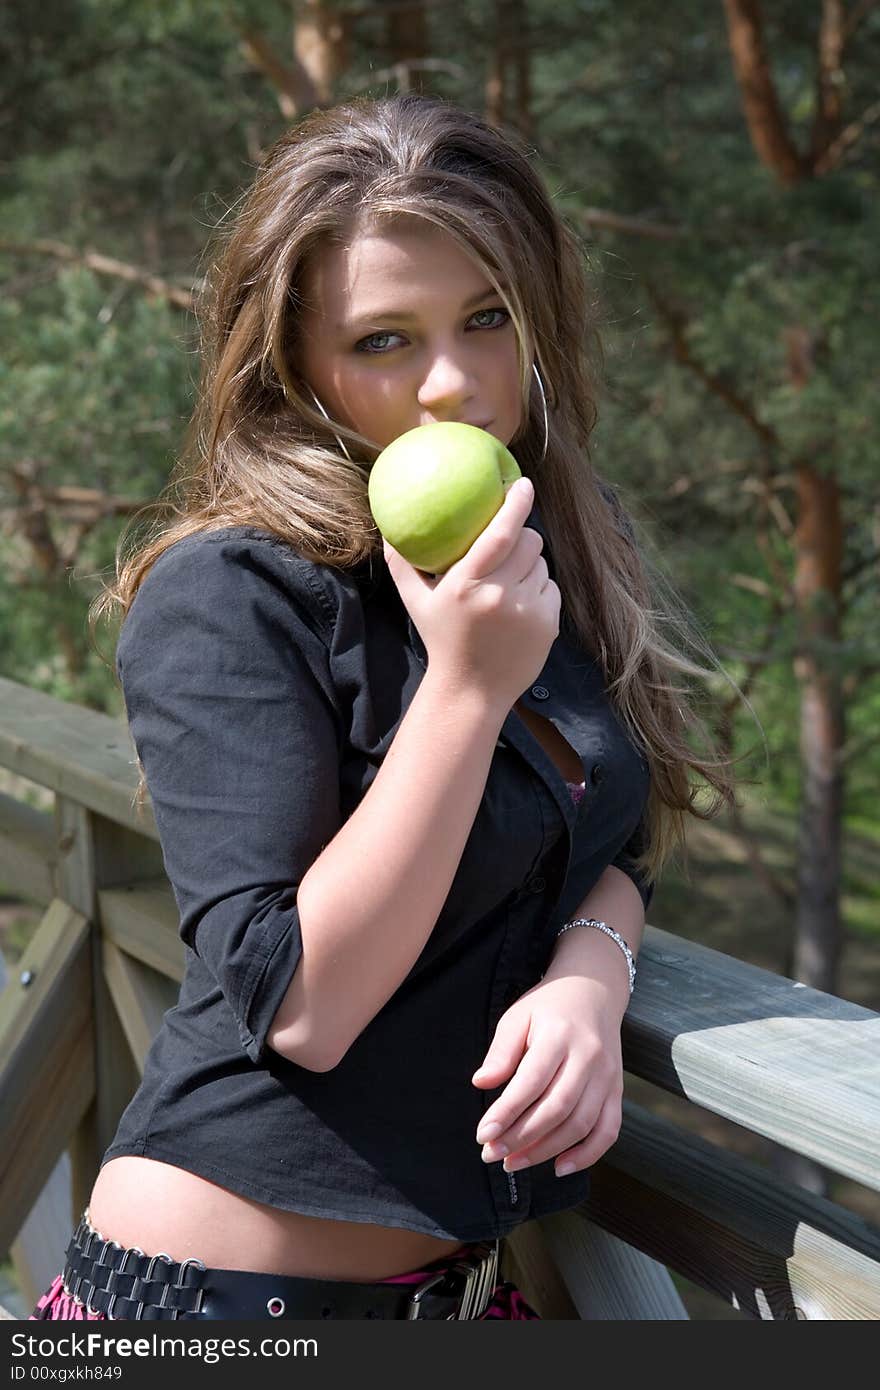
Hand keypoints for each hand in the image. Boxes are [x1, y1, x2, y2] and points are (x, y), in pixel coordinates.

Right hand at [382, 477, 559, 711]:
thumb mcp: (415, 602)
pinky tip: (519, 606)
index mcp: (467, 585)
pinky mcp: (548, 624)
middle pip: (529, 542)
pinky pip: (550, 588)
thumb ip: (402, 564)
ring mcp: (527, 611)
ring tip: (508, 584)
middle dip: (523, 536)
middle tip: (509, 544)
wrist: (471, 691)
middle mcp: (499, 596)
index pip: (500, 534)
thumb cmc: (441, 639)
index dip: (515, 504)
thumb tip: (389, 528)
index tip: (522, 484)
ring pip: (541, 564)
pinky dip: (538, 590)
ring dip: (529, 566)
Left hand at [471, 976, 623, 1177]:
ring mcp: (607, 1076)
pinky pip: (608, 1131)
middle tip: (492, 1154)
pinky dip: (587, 1155)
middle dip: (521, 1137)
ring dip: (546, 1150)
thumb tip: (481, 1083)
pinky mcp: (617, 1090)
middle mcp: (588, 1057)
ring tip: (514, 1162)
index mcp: (560, 1035)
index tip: (483, 1134)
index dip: (506, 1112)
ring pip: (580, 1124)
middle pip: (556, 1108)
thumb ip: (501, 1051)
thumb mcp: (518, 1016)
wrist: (594, 991)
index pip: (531, 1081)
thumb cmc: (549, 1007)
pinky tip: (560, 1167)